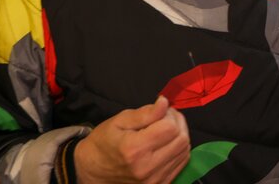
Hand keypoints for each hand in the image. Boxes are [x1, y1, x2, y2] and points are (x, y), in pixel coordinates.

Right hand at [74, 96, 190, 182]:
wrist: (93, 171)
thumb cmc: (104, 143)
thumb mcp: (119, 121)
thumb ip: (145, 113)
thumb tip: (165, 102)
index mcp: (134, 150)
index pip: (170, 128)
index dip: (169, 115)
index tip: (160, 111)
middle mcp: (147, 168)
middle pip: (182, 139)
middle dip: (177, 123)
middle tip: (165, 117)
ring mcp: (155, 180)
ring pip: (185, 151)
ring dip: (180, 135)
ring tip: (165, 129)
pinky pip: (182, 162)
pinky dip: (179, 149)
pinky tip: (167, 143)